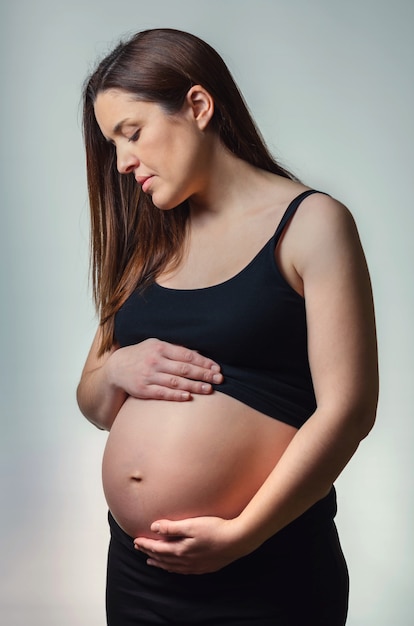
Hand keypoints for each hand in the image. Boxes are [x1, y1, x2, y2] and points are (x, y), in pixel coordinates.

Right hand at [108, 338, 222, 401]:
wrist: (116, 368)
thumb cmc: (142, 355)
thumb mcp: (156, 346)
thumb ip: (176, 350)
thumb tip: (199, 354)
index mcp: (160, 347)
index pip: (187, 355)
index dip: (203, 362)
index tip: (216, 368)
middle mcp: (155, 361)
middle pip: (184, 368)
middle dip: (203, 374)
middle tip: (219, 379)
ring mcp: (148, 376)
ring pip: (175, 382)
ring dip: (194, 386)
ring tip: (209, 389)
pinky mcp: (143, 390)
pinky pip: (162, 393)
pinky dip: (176, 395)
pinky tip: (188, 397)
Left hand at [134, 516, 248, 574]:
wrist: (238, 540)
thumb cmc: (216, 529)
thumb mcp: (192, 524)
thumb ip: (172, 527)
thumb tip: (154, 528)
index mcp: (181, 550)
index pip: (158, 548)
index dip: (146, 544)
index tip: (136, 540)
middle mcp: (186, 561)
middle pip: (163, 558)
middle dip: (149, 553)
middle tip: (139, 548)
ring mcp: (195, 566)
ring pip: (172, 567)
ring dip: (160, 563)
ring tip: (151, 561)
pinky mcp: (204, 567)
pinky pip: (183, 570)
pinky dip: (173, 569)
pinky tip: (174, 567)